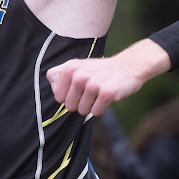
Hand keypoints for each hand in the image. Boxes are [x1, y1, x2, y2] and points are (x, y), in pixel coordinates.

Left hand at [46, 39, 169, 115]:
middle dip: (80, 103)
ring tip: (99, 92)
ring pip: (82, 111)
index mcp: (70, 68)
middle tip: (92, 91)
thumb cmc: (100, 70)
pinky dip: (101, 108)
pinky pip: (96, 112)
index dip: (69, 97)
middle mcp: (79, 75)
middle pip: (69, 106)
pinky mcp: (106, 93)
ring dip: (92, 106)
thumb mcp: (78, 66)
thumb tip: (51, 81)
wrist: (128, 67)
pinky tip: (107, 96)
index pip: (59, 97)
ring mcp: (93, 84)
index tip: (80, 88)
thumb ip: (60, 73)